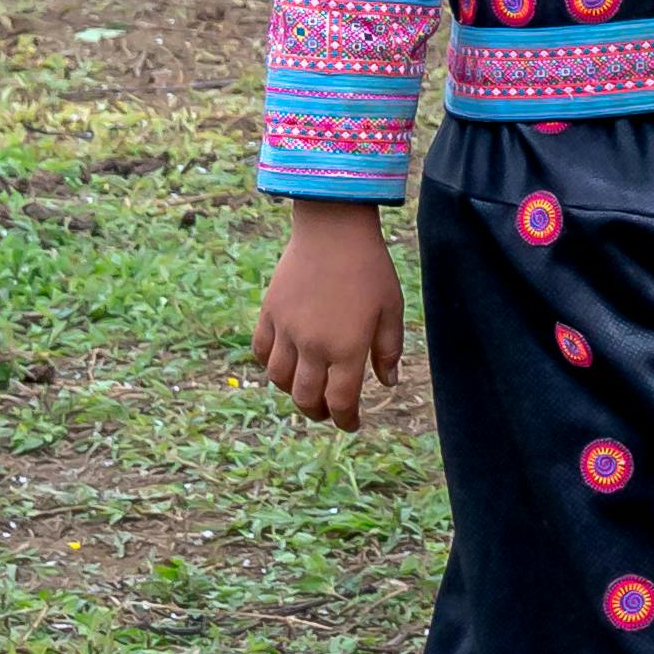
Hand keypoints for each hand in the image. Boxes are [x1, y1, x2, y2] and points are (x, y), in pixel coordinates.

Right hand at [254, 206, 402, 426]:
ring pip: (279, 380)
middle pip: (306, 398)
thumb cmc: (370, 268)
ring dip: (293, 392)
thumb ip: (389, 350)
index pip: (340, 401)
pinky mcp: (269, 313)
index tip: (351, 424)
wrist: (333, 229)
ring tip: (306, 390)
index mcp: (347, 348)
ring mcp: (287, 330)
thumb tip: (387, 383)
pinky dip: (271, 365)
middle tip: (328, 413)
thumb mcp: (391, 310)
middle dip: (318, 413)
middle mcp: (313, 346)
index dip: (346, 420)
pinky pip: (262, 352)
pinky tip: (284, 364)